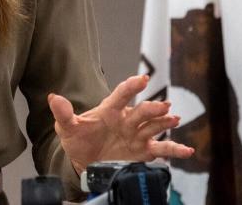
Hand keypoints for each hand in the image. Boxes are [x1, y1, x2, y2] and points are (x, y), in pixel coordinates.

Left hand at [49, 74, 194, 173]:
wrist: (84, 162)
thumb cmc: (78, 140)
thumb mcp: (67, 128)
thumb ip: (63, 114)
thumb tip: (53, 98)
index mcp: (110, 110)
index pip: (122, 95)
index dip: (132, 86)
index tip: (142, 79)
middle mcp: (127, 120)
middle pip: (142, 112)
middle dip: (152, 108)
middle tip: (164, 107)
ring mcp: (137, 135)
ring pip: (154, 127)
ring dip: (165, 123)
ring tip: (175, 119)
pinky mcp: (144, 151)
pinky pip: (162, 149)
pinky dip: (176, 149)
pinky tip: (187, 150)